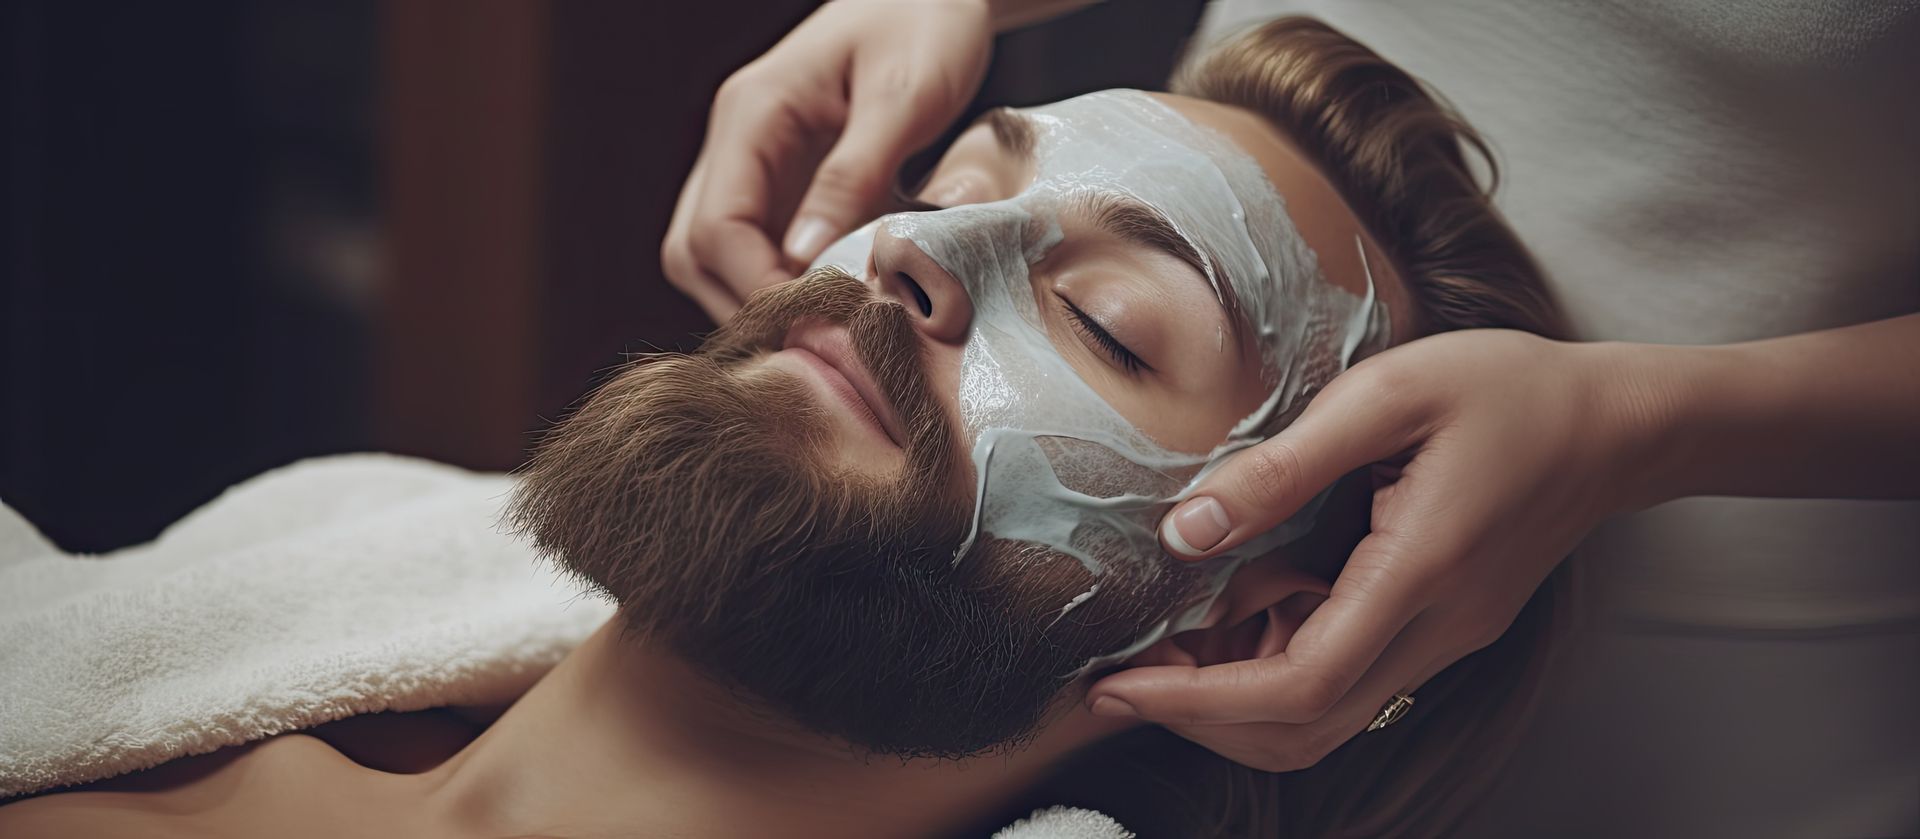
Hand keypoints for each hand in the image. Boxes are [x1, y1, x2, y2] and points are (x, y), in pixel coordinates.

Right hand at [661, 0, 992, 321]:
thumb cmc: (925, 25)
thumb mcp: (903, 97)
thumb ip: (854, 174)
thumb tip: (804, 257)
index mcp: (751, 112)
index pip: (713, 228)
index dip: (757, 288)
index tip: (820, 326)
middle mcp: (736, 142)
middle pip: (693, 253)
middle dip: (749, 305)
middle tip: (824, 342)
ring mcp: (753, 164)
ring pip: (714, 259)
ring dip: (763, 301)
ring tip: (833, 329)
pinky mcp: (781, 183)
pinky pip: (757, 248)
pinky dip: (787, 284)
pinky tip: (840, 299)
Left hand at [1086, 330, 1669, 770]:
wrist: (1617, 423)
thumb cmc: (1508, 390)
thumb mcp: (1388, 393)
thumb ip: (1282, 464)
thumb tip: (1185, 530)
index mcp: (1420, 572)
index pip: (1298, 684)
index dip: (1197, 700)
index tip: (1116, 686)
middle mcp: (1436, 630)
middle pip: (1303, 729)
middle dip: (1199, 718)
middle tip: (1115, 681)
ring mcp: (1444, 639)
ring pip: (1323, 719)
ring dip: (1234, 703)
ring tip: (1161, 649)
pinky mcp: (1443, 629)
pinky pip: (1347, 680)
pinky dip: (1277, 672)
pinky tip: (1232, 618)